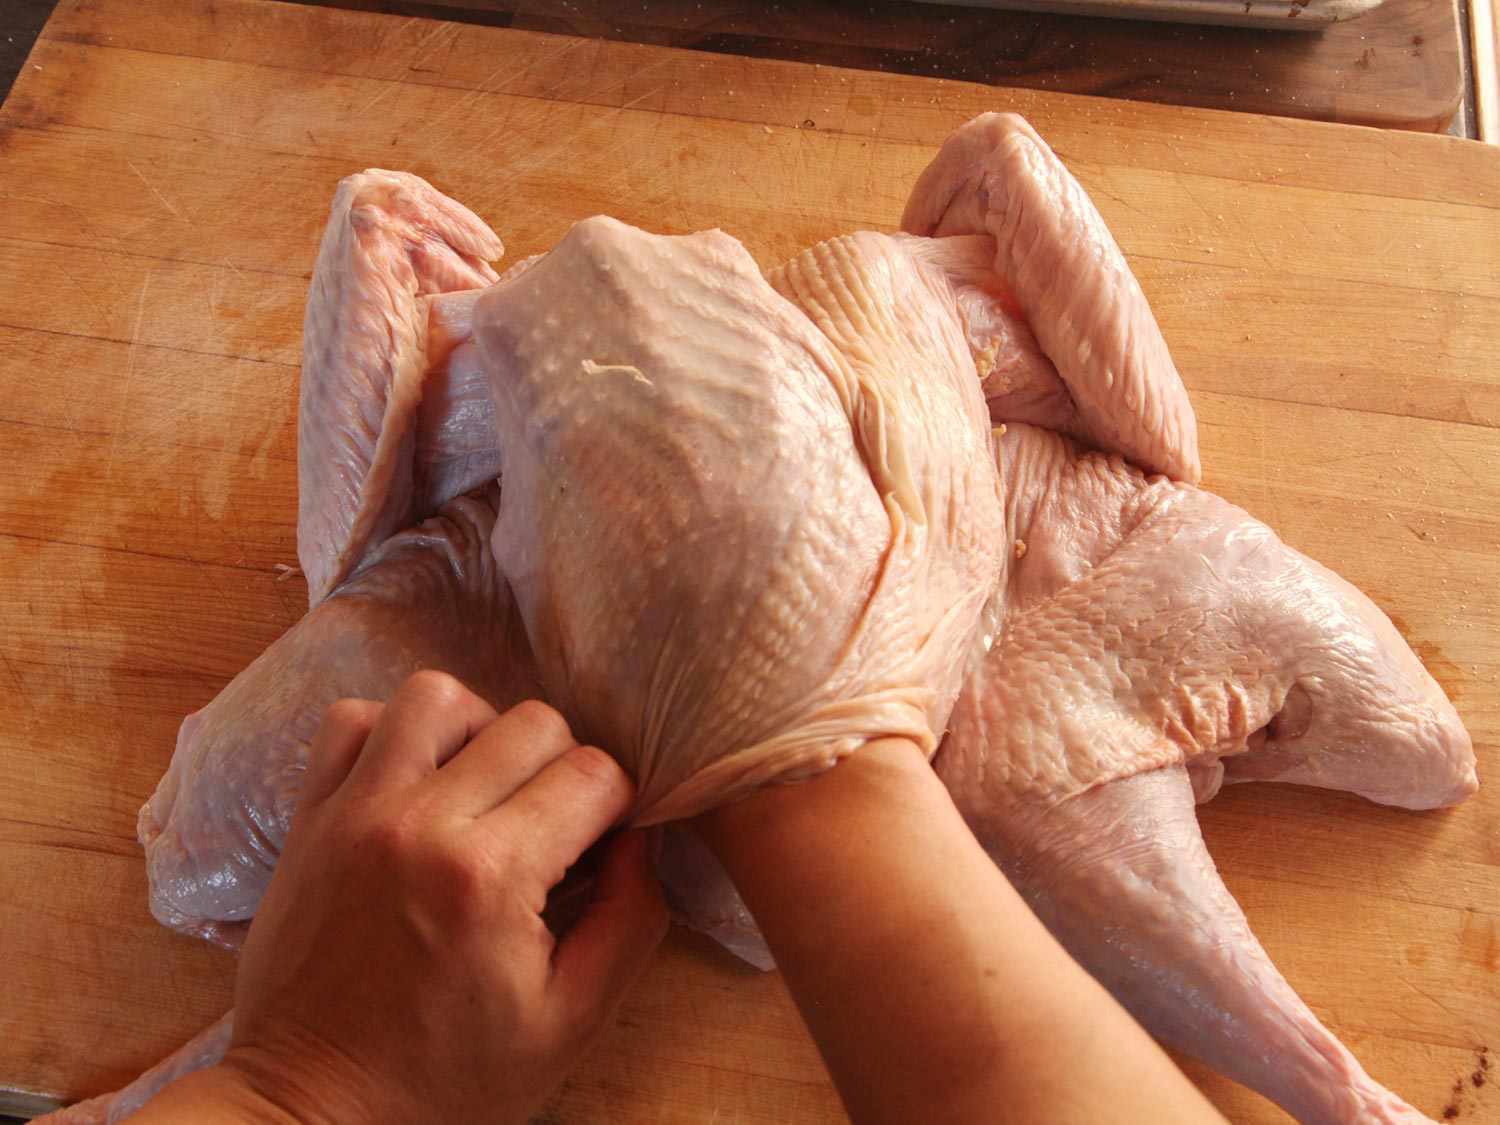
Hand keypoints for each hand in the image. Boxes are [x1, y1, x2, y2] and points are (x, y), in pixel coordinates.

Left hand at [217, 672, 666, 1124]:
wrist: (315, 1111)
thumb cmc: (447, 1080)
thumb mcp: (571, 1023)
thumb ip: (630, 921)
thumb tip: (640, 839)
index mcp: (491, 877)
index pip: (595, 774)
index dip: (620, 805)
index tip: (606, 843)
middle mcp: (421, 823)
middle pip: (532, 722)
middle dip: (565, 766)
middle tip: (555, 825)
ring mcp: (355, 811)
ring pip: (438, 696)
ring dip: (482, 729)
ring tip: (487, 789)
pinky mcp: (310, 817)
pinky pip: (352, 720)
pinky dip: (394, 733)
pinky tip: (419, 784)